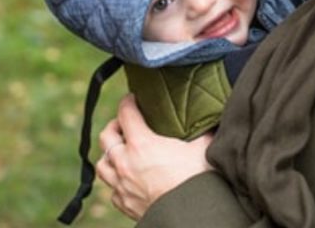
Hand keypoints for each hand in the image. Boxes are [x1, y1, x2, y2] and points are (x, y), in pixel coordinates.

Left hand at [96, 94, 213, 219]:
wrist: (190, 215)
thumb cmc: (197, 180)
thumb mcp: (202, 148)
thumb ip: (202, 130)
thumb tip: (212, 118)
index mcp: (141, 144)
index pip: (125, 113)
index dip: (128, 101)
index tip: (133, 98)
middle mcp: (125, 163)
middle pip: (106, 136)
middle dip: (114, 126)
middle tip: (126, 124)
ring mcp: (121, 185)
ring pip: (102, 164)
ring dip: (110, 155)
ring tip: (122, 152)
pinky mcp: (124, 204)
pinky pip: (112, 189)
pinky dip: (116, 181)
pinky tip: (128, 179)